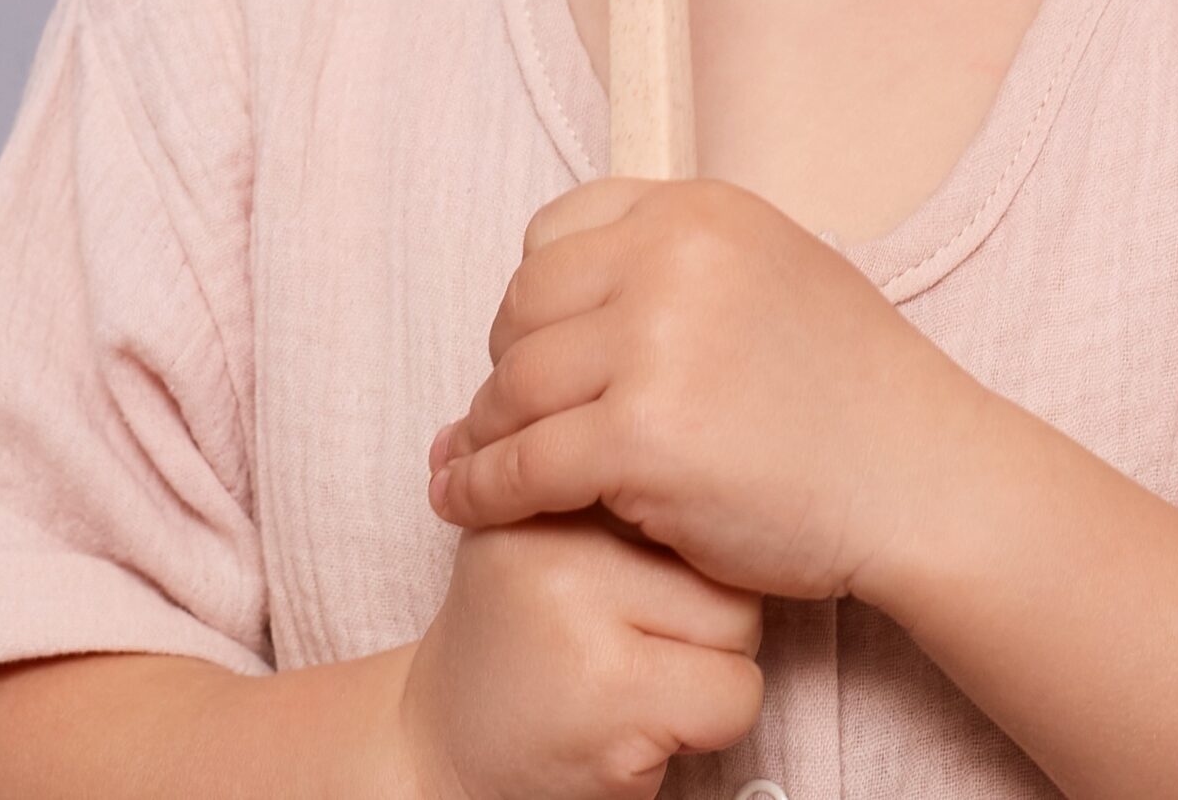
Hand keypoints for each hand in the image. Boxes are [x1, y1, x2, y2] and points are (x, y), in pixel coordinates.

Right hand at [395, 511, 762, 799]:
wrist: (438, 753)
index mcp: (540, 501)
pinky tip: (642, 730)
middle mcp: (555, 548)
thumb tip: (685, 422)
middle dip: (705, 614)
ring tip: (637, 685)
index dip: (678, 557)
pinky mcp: (614, 701)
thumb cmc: (516, 645)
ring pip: (739, 622)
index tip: (633, 593)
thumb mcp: (532, 541)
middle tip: (634, 650)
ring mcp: (582, 625)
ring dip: (712, 669)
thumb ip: (595, 485)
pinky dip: (709, 726)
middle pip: (717, 557)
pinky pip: (734, 695)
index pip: (678, 492)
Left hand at [426, 176, 983, 604]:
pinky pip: (521, 466)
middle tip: (503, 414)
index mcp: (700, 210)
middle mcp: (671, 259)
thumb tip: (560, 289)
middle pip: (524, 307)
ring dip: (484, 433)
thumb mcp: (773, 269)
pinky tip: (464, 503)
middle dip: (505, 365)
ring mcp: (654, 348)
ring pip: (513, 387)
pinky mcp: (640, 441)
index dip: (535, 295)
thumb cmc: (853, 389)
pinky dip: (480, 489)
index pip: (556, 232)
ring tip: (475, 461)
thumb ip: (679, 265)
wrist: (920, 477)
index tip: (534, 342)